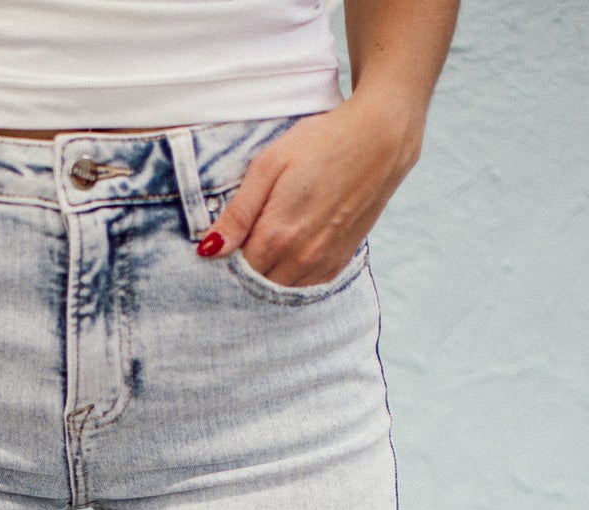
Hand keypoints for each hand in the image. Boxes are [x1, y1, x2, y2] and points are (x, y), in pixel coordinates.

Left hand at [198, 90, 422, 286]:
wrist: (379, 140)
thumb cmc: (320, 143)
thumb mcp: (269, 166)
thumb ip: (238, 213)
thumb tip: (209, 250)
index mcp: (276, 235)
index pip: (234, 271)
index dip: (223, 262)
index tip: (221, 246)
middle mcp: (300, 258)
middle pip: (256, 287)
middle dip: (243, 274)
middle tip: (240, 247)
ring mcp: (322, 263)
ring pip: (280, 292)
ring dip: (267, 278)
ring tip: (264, 249)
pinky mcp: (339, 262)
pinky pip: (305, 288)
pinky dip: (291, 280)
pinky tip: (287, 257)